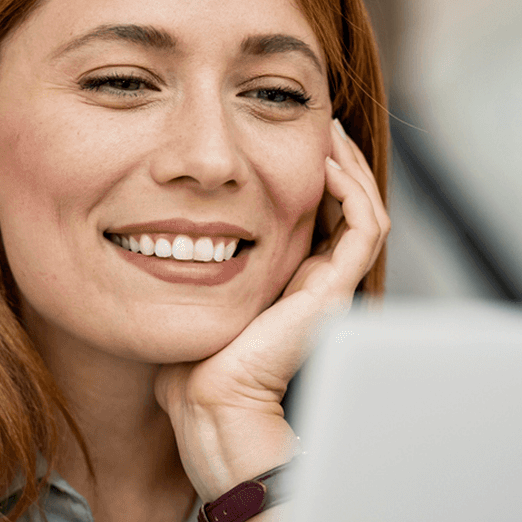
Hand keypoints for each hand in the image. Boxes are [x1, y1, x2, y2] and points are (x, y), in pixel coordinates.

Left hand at [155, 118, 388, 498]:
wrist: (208, 402)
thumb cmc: (189, 362)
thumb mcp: (190, 294)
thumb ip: (191, 265)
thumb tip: (156, 227)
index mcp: (290, 284)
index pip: (317, 216)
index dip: (309, 173)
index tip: (284, 136)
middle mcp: (317, 284)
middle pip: (347, 208)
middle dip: (334, 158)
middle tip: (315, 119)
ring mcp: (332, 288)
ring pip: (365, 211)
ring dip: (349, 165)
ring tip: (325, 128)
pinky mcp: (336, 292)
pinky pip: (365, 229)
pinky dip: (352, 190)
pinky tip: (325, 162)